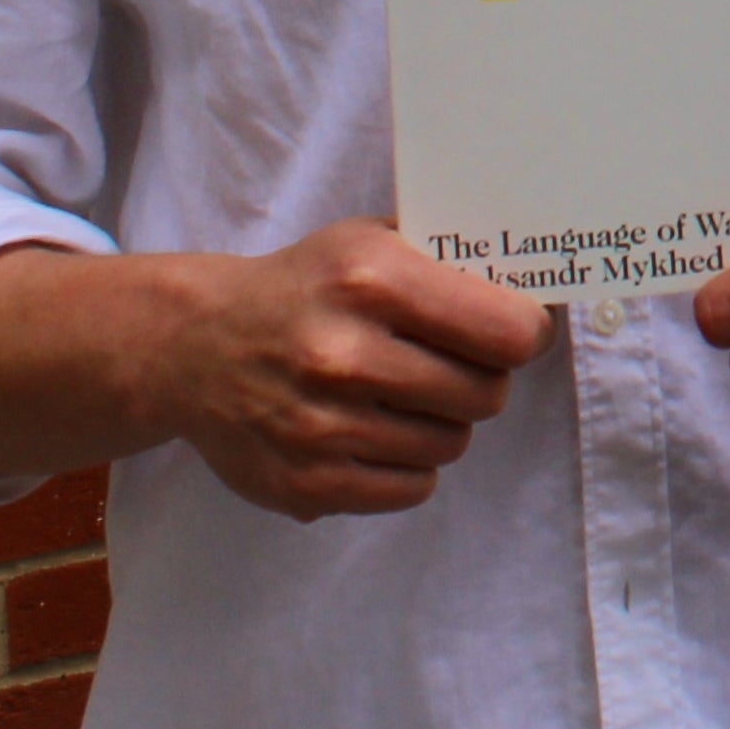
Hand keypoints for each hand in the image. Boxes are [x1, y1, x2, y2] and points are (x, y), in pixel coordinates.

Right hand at [0, 219, 551, 522]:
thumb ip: (446, 256)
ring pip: (450, 445)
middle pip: (485, 394)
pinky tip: (378, 430)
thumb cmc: (303, 286)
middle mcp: (346, 354)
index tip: (520, 332)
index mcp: (371, 280)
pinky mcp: (307, 484)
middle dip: (484, 380)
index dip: (525, 334)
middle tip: (459, 365)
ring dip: (443, 423)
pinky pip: (411, 489)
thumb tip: (536, 284)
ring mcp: (323, 426)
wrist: (193, 346)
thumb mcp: (366, 240)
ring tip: (406, 395)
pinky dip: (408, 465)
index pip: (505, 331)